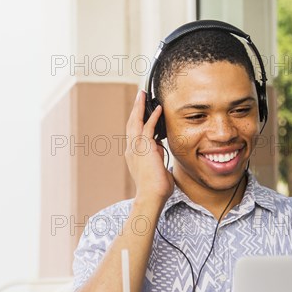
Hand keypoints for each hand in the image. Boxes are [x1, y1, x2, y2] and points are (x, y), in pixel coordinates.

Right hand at [125, 90, 174, 204]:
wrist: (152, 196)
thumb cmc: (156, 188)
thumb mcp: (157, 168)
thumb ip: (158, 157)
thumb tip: (160, 148)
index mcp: (133, 154)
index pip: (134, 133)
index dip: (137, 120)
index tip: (140, 110)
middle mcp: (132, 149)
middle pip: (131, 123)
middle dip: (135, 109)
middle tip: (139, 96)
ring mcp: (136, 148)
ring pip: (136, 122)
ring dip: (140, 108)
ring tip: (143, 95)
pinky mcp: (145, 148)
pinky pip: (148, 128)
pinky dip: (153, 117)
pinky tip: (158, 108)